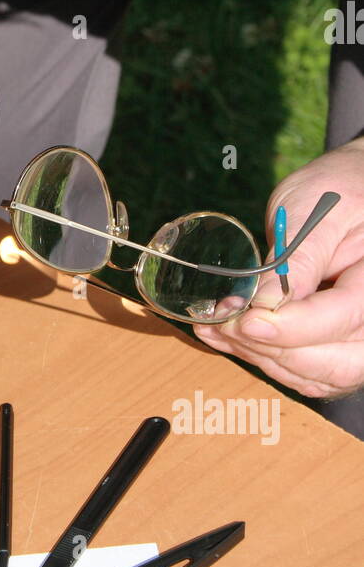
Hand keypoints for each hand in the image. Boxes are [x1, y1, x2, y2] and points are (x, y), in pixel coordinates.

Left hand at [192, 140, 363, 399]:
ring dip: (262, 358)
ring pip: (316, 375)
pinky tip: (230, 338)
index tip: (245, 320)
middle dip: (271, 349)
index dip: (290, 328)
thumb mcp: (316, 209)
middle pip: (332, 362)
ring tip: (217, 329)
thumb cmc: (341, 191)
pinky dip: (267, 360)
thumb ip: (297, 257)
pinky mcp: (340, 347)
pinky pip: (307, 373)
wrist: (354, 193)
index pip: (340, 318)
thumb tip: (266, 302)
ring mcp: (361, 339)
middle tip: (223, 325)